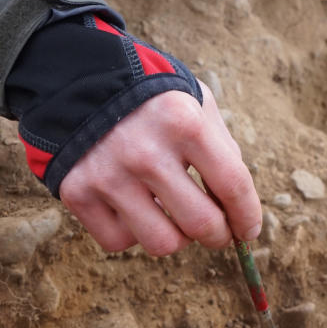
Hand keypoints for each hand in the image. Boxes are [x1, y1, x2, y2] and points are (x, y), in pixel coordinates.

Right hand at [59, 84, 261, 256]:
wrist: (78, 83)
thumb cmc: (150, 98)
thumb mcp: (194, 102)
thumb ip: (221, 148)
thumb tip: (235, 207)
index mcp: (183, 122)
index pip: (233, 186)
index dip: (248, 217)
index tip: (248, 231)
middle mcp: (146, 152)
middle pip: (201, 224)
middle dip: (219, 235)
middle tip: (217, 232)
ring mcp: (108, 175)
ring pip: (162, 244)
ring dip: (177, 238)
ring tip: (175, 218)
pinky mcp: (78, 193)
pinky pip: (119, 241)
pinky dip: (132, 232)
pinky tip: (135, 207)